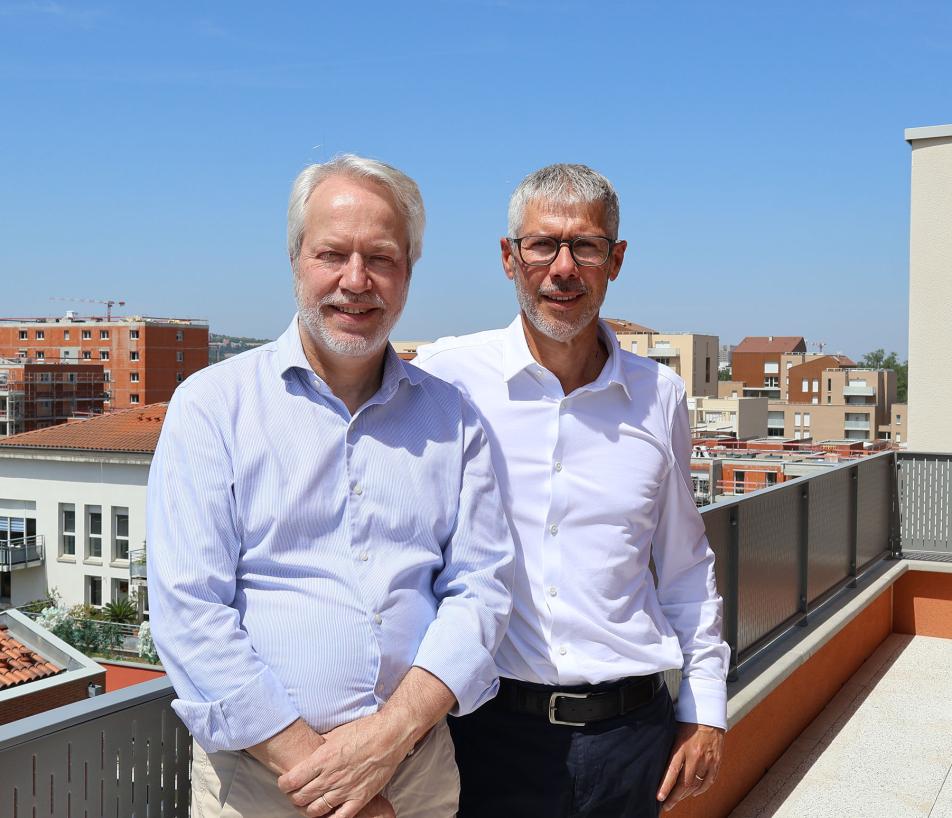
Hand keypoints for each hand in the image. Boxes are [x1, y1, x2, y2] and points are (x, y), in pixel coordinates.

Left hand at [277, 712, 410, 817]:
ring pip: (316, 810)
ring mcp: (345, 790)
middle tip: (296, 793)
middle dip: (294, 797)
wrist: (389, 736)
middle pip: (301, 797)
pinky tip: (327, 814)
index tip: (285, 782)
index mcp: (322, 759)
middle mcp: (330, 777)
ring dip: (308, 809)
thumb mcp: (335, 734)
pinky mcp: (359, 798)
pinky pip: (340, 817)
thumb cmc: (363, 731)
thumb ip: (320, 747)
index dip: (284, 784)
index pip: (292, 781)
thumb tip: (308, 753)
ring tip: (309, 803)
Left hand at [656, 722, 724, 811]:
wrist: (708, 714)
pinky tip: (694, 793)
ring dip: (686, 795)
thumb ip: (670, 749)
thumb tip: (659, 766)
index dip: (666, 786)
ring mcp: (707, 759)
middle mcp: (695, 755)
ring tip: (677, 799)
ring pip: (697, 784)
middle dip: (674, 797)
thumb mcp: (674, 732)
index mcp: (681, 746)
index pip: (672, 771)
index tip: (659, 798)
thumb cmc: (687, 722)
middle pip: (685, 783)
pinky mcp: (716, 761)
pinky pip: (709, 781)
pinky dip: (701, 789)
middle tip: (666, 805)